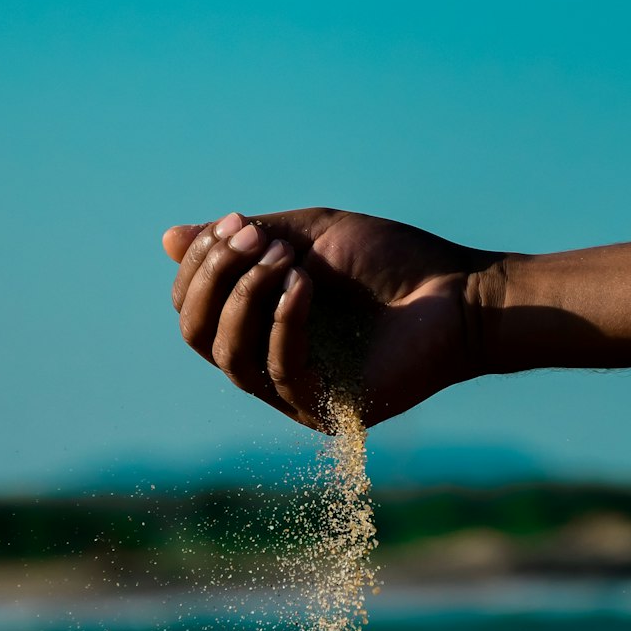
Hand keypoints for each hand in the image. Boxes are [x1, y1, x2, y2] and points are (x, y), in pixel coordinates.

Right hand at [162, 207, 502, 430]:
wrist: (461, 293)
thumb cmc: (392, 262)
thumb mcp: (309, 236)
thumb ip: (245, 240)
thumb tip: (168, 238)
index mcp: (258, 324)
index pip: (194, 306)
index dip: (200, 264)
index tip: (234, 222)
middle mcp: (267, 363)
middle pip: (196, 334)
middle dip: (212, 279)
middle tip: (248, 238)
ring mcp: (295, 392)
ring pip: (227, 357)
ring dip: (245, 296)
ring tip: (285, 259)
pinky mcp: (327, 408)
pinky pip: (279, 371)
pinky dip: (283, 322)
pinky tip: (304, 284)